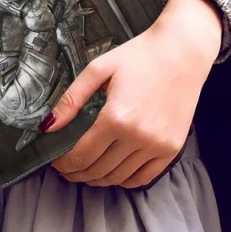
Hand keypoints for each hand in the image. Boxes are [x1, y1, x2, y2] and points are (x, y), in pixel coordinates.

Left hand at [40, 0, 222, 187]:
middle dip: (77, 173)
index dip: (64, 164)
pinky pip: (144, 177)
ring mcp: (157, 145)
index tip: (56, 163)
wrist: (182, 51)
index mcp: (115, 117)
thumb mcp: (98, 69)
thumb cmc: (140, 56)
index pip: (82, 154)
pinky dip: (125, 180)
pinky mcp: (172, 148)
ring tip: (86, 172)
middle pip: (98, 169)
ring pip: (119, 177)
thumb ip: (71, 99)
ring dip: (98, 179)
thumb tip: (48, 125)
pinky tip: (113, 173)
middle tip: (67, 170)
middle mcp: (137, 136)